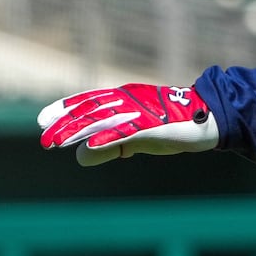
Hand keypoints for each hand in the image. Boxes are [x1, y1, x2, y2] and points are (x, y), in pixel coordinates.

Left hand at [38, 83, 218, 166]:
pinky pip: (128, 131)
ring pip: (104, 119)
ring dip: (78, 130)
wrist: (211, 119)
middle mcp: (132, 101)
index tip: (44, 119)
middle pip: (92, 110)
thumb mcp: (138, 138)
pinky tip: (90, 145)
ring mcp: (143, 112)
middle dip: (66, 122)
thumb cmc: (174, 126)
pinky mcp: (155, 125)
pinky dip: (108, 138)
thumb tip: (81, 155)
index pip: (91, 102)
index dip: (67, 109)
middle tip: (44, 136)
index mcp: (127, 101)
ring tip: (56, 141)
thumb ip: (111, 145)